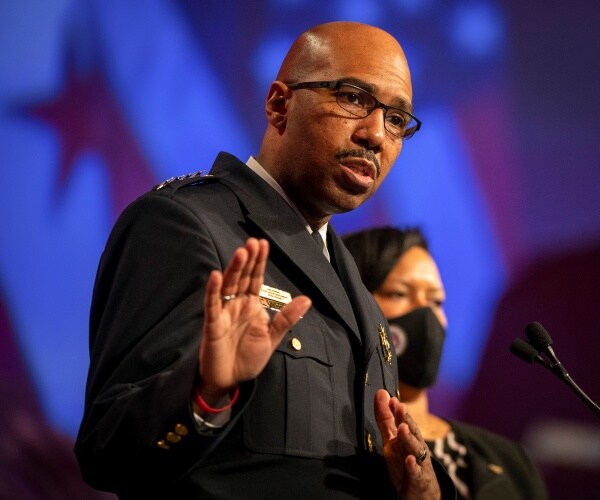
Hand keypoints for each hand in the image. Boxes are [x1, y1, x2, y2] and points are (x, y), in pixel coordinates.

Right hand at [198, 238, 310, 402]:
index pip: (256, 279)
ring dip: (234, 269)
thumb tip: (307, 299)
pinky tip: (216, 275)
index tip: (263, 244)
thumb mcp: (273, 337)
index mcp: (252, 305)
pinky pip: (212, 304)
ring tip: (242, 252)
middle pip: (242, 277)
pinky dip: (213, 290)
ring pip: (229, 286)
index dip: (259, 262)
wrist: (230, 380)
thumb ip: (287, 318)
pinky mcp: (213, 324)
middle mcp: (237, 304)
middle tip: (253, 241)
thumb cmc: (249, 357)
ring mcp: (224, 312)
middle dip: (248, 260)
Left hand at [374, 389, 440, 499]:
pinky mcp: (418, 479)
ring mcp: (419, 462)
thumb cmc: (404, 461)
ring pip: (415, 449)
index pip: (404, 421)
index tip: (392, 399)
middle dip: (406, 419)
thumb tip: (382, 393)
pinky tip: (409, 460)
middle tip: (400, 407)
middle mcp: (415, 447)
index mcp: (408, 436)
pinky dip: (413, 466)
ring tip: (402, 428)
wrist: (420, 491)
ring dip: (409, 438)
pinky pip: (416, 472)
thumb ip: (386, 418)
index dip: (398, 411)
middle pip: (412, 431)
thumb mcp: (391, 439)